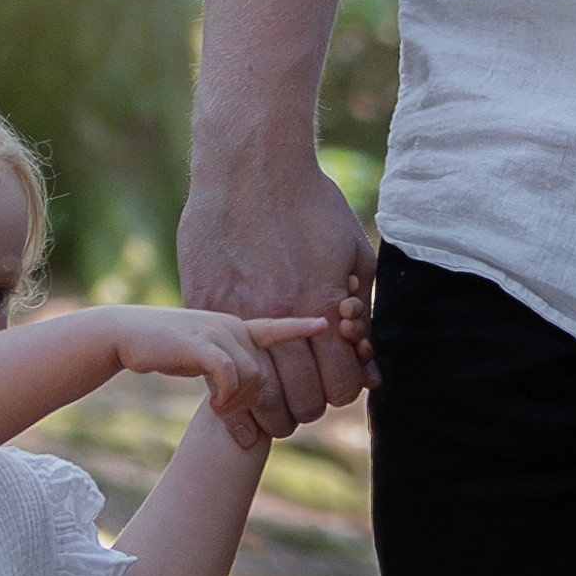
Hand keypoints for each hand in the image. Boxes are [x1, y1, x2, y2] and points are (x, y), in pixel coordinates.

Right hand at [105, 307, 331, 454]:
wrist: (124, 336)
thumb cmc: (164, 348)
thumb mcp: (201, 360)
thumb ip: (227, 373)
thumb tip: (246, 407)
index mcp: (235, 327)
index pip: (274, 327)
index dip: (299, 328)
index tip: (325, 325)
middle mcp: (232, 325)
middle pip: (265, 372)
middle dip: (252, 402)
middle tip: (227, 415)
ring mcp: (217, 331)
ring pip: (253, 376)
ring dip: (239, 402)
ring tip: (218, 409)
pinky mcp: (201, 342)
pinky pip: (230, 374)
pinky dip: (226, 395)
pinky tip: (214, 404)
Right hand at [176, 160, 374, 427]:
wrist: (251, 166)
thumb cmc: (312, 207)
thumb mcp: (355, 257)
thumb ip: (362, 318)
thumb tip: (372, 373)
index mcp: (324, 302)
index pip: (342, 384)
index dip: (344, 392)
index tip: (337, 384)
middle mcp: (281, 312)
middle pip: (301, 399)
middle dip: (309, 408)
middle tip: (306, 400)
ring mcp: (238, 310)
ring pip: (257, 394)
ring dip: (270, 409)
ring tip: (274, 404)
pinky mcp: (204, 304)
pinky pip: (217, 367)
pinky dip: (230, 387)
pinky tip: (238, 387)